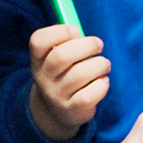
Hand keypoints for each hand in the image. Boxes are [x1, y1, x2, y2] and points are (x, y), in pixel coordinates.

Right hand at [28, 24, 109, 140]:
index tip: (76, 31)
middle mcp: (43, 77)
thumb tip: (84, 34)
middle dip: (87, 45)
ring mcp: (56, 95)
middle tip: (99, 45)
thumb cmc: (64, 75)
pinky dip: (101, 84)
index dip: (59, 32)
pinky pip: (89, 95)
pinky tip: (103, 81)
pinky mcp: (71, 110)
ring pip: (80, 74)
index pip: (38, 41)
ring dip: (99, 64)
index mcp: (38, 60)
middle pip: (62, 56)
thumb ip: (67, 43)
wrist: (58, 111)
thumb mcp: (56, 59)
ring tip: (104, 64)